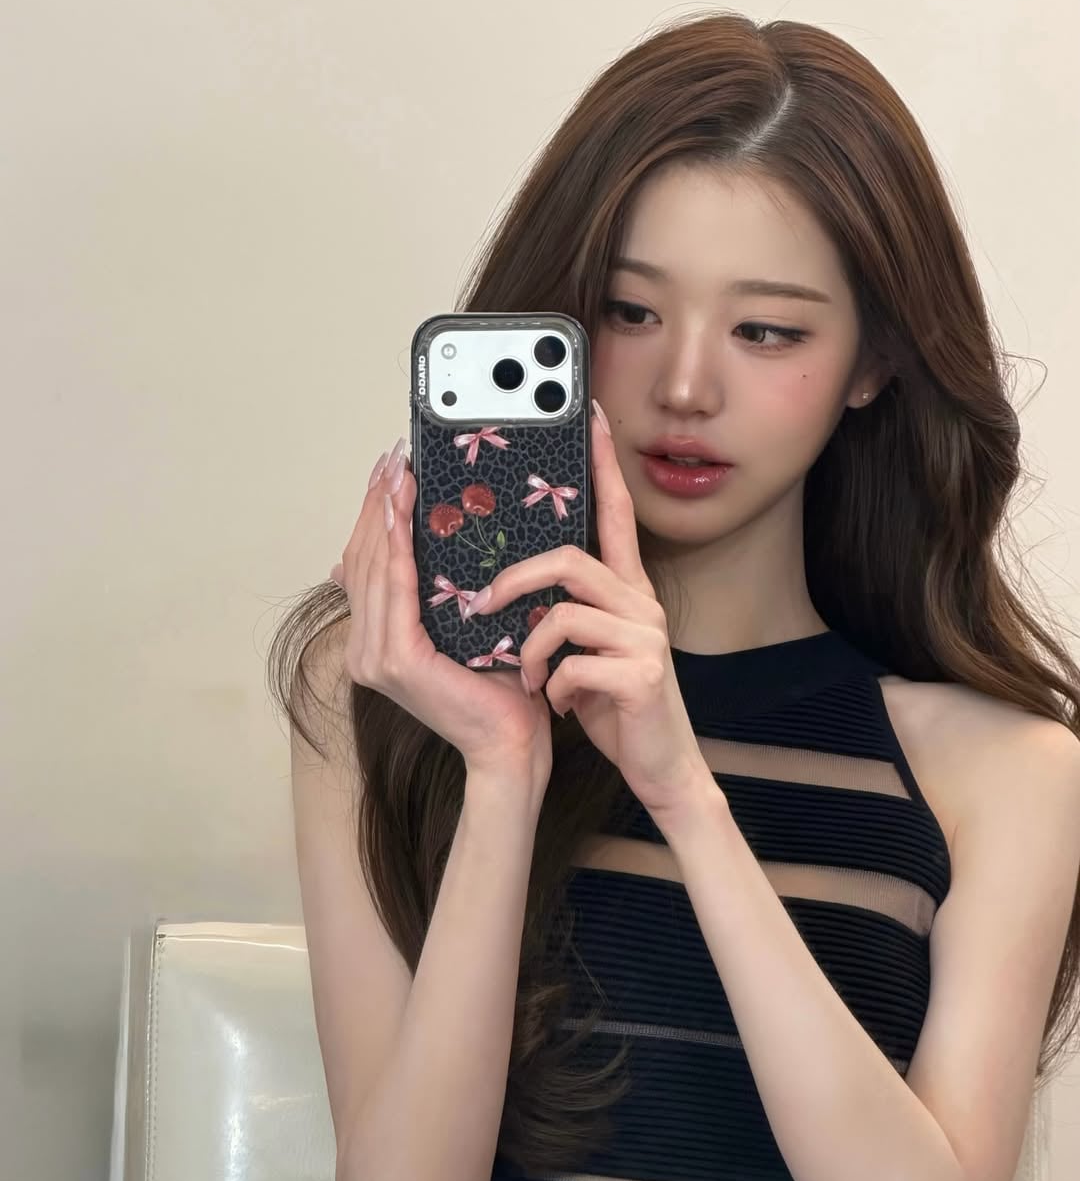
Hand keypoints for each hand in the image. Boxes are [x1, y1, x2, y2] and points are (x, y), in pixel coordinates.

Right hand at [329, 438, 552, 797]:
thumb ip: (438, 592)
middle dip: (377, 503)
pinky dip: (397, 548)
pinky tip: (401, 514)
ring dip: (384, 514)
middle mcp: (365, 649)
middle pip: (365, 559)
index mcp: (376, 641)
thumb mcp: (465, 625)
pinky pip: (395, 590)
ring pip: (375, 568)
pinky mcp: (394, 661)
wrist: (512, 740)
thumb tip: (428, 547)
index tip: (388, 471)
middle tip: (392, 457)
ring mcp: (373, 658)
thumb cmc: (500, 686)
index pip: (368, 564)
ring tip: (396, 472)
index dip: (373, 514)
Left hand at [465, 404, 718, 824]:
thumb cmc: (614, 702)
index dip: (602, 464)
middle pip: (570, 559)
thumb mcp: (582, 648)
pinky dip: (553, 688)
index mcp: (624, 591)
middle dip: (516, 581)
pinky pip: (574, 665)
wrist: (661, 765)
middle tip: (482, 605)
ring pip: (564, 614)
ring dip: (529, 651)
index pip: (614, 512)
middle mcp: (640, 604)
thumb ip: (556, 612)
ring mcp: (645, 638)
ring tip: (527, 679)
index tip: (588, 414)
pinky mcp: (642, 676)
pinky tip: (560, 706)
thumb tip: (498, 588)